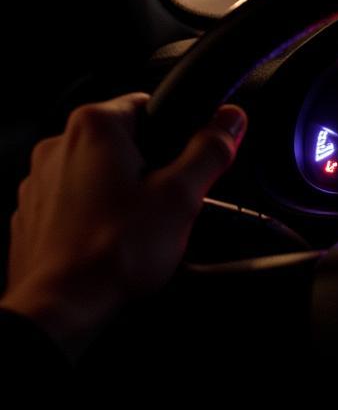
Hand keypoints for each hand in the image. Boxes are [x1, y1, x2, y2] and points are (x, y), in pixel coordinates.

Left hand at [1, 93, 246, 360]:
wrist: (62, 305)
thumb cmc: (113, 252)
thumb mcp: (182, 196)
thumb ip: (210, 150)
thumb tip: (231, 121)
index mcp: (95, 126)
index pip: (149, 104)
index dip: (179, 132)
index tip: (188, 161)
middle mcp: (58, 145)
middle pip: (124, 142)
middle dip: (150, 167)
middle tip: (168, 202)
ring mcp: (40, 180)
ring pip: (98, 172)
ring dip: (121, 191)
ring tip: (139, 228)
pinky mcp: (33, 212)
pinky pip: (75, 201)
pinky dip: (95, 215)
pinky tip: (113, 240)